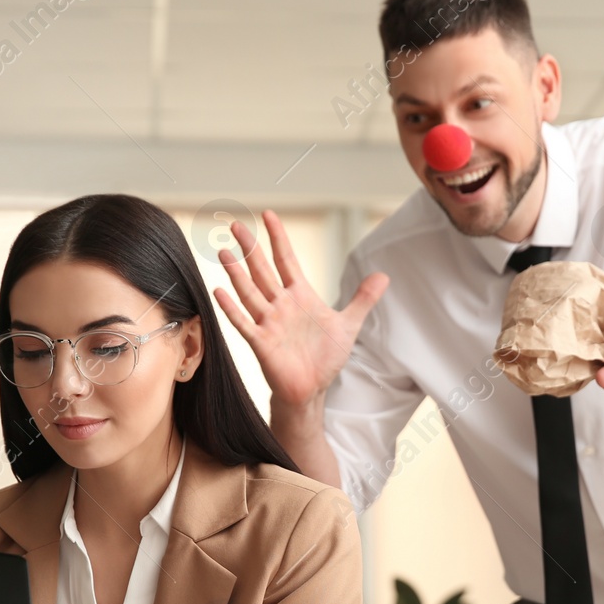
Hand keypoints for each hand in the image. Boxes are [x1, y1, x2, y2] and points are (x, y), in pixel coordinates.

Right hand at [213, 209, 388, 407]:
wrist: (313, 389)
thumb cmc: (325, 358)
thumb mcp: (349, 325)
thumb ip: (363, 299)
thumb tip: (383, 276)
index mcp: (301, 296)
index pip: (287, 260)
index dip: (279, 238)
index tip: (269, 215)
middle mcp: (281, 305)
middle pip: (262, 270)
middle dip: (250, 247)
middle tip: (236, 224)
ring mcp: (269, 322)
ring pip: (250, 292)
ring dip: (236, 273)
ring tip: (223, 251)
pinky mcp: (261, 342)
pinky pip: (244, 322)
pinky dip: (231, 308)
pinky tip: (220, 291)